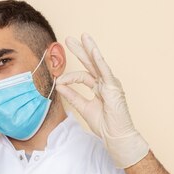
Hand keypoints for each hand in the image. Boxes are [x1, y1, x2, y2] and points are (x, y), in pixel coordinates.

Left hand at [56, 33, 148, 167]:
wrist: (115, 136)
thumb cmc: (104, 125)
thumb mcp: (83, 108)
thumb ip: (72, 96)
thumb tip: (59, 86)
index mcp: (98, 88)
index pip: (81, 76)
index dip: (68, 78)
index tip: (58, 81)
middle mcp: (104, 83)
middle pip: (90, 63)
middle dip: (80, 50)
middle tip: (69, 39)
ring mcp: (110, 84)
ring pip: (98, 63)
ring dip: (90, 49)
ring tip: (83, 36)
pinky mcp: (114, 87)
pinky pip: (105, 71)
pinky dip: (99, 61)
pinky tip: (93, 51)